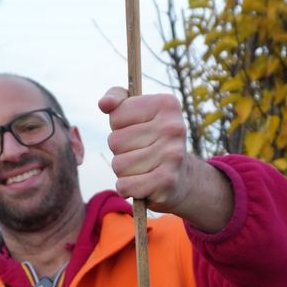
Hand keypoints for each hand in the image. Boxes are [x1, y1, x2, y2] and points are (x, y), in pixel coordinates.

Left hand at [98, 88, 232, 231]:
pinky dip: (127, 188)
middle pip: (114, 141)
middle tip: (140, 153)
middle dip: (120, 151)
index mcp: (166, 104)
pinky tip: (142, 184)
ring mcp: (172, 155)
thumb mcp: (138, 111)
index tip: (138, 130)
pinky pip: (124, 185)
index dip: (119, 127)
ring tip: (142, 168)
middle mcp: (173, 127)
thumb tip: (103, 104)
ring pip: (118, 165)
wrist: (182, 177)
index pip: (116, 116)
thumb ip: (118, 99)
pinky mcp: (167, 181)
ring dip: (124, 171)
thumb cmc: (152, 139)